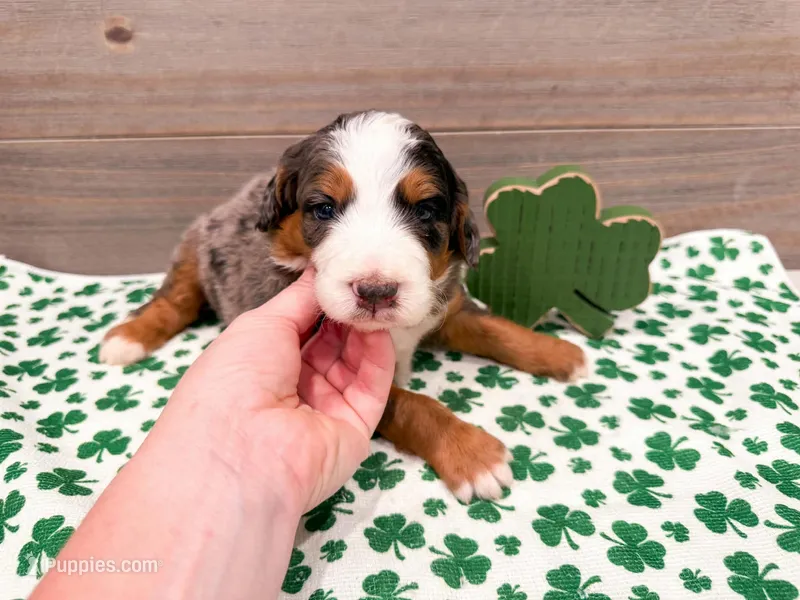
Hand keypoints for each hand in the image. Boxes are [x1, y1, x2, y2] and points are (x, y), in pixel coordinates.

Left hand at [171, 267, 395, 513]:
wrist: (240, 450)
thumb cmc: (236, 377)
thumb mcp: (263, 324)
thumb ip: (300, 298)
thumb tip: (322, 269)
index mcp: (263, 364)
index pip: (303, 327)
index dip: (322, 300)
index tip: (345, 271)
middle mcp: (294, 388)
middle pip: (333, 342)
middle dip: (348, 312)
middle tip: (368, 281)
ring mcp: (325, 408)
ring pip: (355, 361)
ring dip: (365, 329)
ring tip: (376, 298)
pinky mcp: (355, 428)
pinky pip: (372, 386)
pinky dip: (378, 355)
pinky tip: (379, 327)